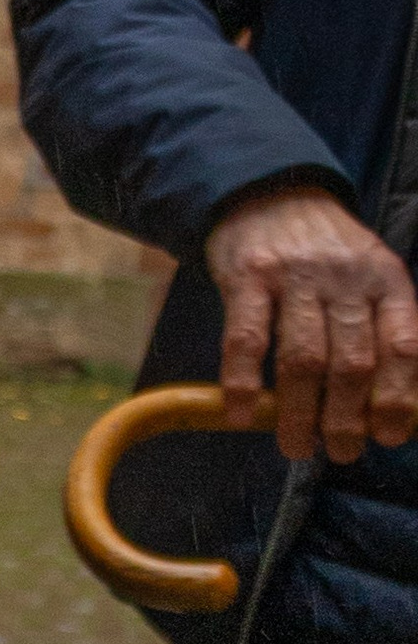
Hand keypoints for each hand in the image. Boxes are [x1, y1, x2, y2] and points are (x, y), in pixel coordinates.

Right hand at [204, 182, 417, 462]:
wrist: (270, 190)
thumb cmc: (325, 251)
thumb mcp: (370, 276)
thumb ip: (381, 328)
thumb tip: (389, 406)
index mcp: (385, 280)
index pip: (401, 345)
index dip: (397, 397)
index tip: (388, 436)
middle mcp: (345, 277)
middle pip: (351, 361)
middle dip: (346, 418)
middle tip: (340, 453)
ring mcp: (295, 276)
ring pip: (302, 357)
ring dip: (299, 412)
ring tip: (295, 446)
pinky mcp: (247, 277)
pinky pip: (245, 339)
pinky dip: (242, 382)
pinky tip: (240, 415)